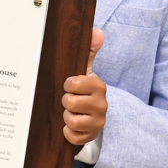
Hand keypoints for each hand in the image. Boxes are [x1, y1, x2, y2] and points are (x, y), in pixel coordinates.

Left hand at [62, 28, 106, 145]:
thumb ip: (89, 51)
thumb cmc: (84, 90)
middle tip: (70, 100)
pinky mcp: (92, 136)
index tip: (70, 85)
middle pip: (70, 103)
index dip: (67, 85)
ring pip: (71, 121)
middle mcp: (102, 105)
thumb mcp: (85, 70)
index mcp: (99, 86)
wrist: (91, 116)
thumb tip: (96, 31)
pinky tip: (71, 125)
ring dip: (66, 117)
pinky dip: (68, 132)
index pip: (74, 84)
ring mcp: (98, 122)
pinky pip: (73, 136)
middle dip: (65, 102)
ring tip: (71, 112)